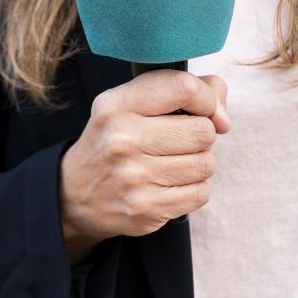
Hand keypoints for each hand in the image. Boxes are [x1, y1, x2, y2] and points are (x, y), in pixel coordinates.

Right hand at [58, 69, 229, 265]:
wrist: (75, 193)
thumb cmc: (116, 139)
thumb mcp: (132, 103)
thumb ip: (183, 91)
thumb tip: (222, 116)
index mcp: (117, 105)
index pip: (183, 88)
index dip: (207, 97)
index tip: (205, 108)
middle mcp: (122, 140)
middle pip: (203, 131)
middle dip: (202, 134)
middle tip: (181, 139)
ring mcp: (134, 178)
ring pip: (206, 164)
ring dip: (199, 163)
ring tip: (174, 162)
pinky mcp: (146, 209)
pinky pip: (201, 193)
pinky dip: (195, 188)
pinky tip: (172, 183)